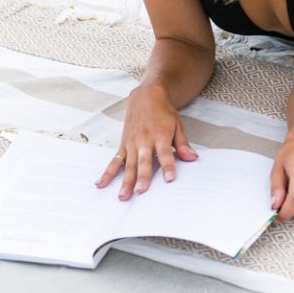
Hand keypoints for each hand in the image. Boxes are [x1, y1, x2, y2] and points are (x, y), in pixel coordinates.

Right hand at [94, 82, 197, 199]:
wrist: (146, 96)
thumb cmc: (163, 113)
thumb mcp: (177, 125)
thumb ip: (182, 144)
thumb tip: (192, 158)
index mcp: (160, 135)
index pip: (165, 153)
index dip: (168, 166)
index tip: (170, 179)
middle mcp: (144, 140)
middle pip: (143, 161)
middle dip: (142, 176)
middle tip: (141, 191)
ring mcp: (131, 143)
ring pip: (128, 164)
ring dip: (125, 181)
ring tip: (123, 196)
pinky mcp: (123, 145)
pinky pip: (115, 160)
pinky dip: (108, 173)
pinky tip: (101, 184)